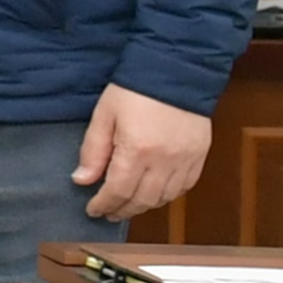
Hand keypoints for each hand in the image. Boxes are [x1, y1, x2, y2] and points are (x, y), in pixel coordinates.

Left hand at [72, 83, 210, 222]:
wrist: (175, 69)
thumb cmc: (134, 90)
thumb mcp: (104, 115)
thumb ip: (93, 150)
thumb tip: (82, 180)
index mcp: (137, 150)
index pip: (117, 191)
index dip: (103, 204)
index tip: (93, 210)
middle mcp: (164, 160)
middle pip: (142, 200)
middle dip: (122, 210)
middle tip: (109, 212)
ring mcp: (186, 159)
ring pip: (165, 197)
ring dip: (145, 205)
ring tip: (129, 205)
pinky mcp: (200, 154)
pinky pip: (185, 186)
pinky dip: (168, 195)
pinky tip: (155, 193)